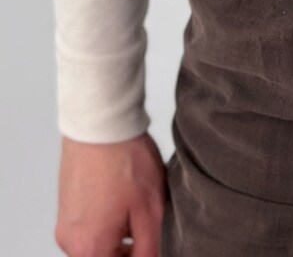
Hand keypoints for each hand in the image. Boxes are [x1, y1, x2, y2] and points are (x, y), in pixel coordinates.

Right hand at [54, 131, 167, 256]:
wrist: (100, 124)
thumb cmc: (125, 159)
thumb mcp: (151, 208)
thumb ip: (150, 246)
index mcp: (91, 249)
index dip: (140, 255)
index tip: (151, 241)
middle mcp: (70, 242)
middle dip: (129, 248)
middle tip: (147, 223)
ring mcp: (65, 225)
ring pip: (98, 245)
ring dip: (119, 235)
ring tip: (136, 206)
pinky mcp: (66, 208)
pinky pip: (89, 228)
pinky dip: (107, 221)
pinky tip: (123, 198)